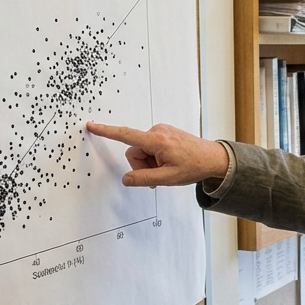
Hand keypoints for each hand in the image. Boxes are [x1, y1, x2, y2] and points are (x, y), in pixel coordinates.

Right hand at [85, 121, 228, 186]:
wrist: (213, 158)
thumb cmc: (194, 166)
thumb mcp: (168, 178)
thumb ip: (144, 179)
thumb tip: (126, 179)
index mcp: (157, 141)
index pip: (125, 135)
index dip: (106, 131)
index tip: (92, 125)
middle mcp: (157, 131)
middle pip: (134, 151)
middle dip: (142, 165)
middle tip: (159, 174)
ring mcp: (161, 131)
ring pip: (142, 150)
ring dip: (149, 162)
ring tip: (167, 168)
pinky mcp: (164, 133)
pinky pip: (150, 146)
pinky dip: (155, 157)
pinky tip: (168, 162)